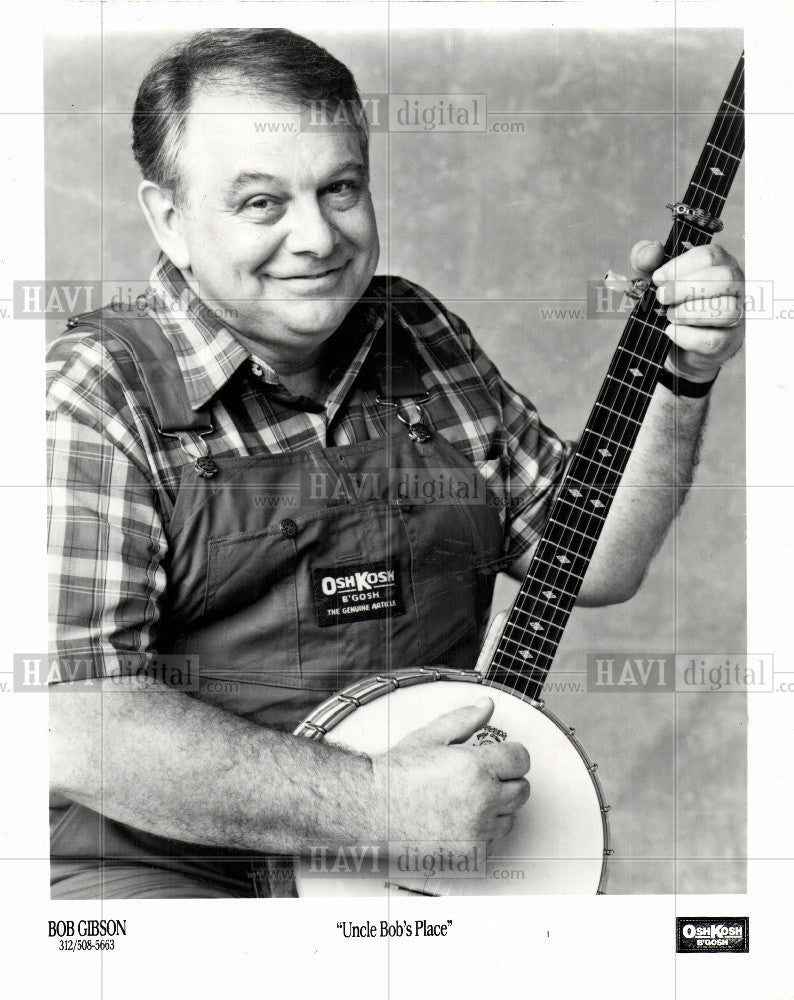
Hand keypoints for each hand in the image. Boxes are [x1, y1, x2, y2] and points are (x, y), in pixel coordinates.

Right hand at [371, 697, 529, 854]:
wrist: (372, 807)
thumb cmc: (396, 775)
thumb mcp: (431, 736)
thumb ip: (465, 720)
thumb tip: (486, 705)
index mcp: (475, 766)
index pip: (521, 759)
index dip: (512, 755)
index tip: (502, 757)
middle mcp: (481, 799)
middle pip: (522, 789)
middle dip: (507, 779)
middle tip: (484, 776)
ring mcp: (477, 828)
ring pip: (512, 816)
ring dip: (499, 806)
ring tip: (470, 797)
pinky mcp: (470, 852)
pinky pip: (495, 839)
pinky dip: (485, 829)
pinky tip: (464, 817)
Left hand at [631, 239, 744, 381]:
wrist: (673, 344)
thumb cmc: (668, 303)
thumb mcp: (651, 280)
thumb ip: (645, 260)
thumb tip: (650, 252)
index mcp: (718, 264)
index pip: (710, 256)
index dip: (680, 267)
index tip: (657, 279)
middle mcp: (734, 286)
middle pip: (725, 278)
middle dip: (687, 288)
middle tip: (662, 298)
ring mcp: (737, 315)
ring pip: (727, 310)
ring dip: (691, 313)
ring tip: (670, 316)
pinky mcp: (730, 342)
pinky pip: (715, 340)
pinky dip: (688, 337)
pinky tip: (672, 332)